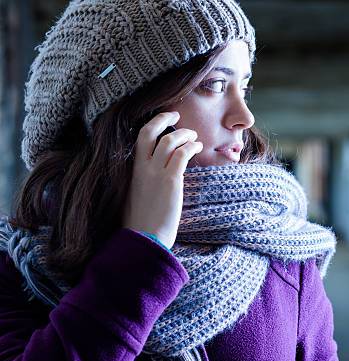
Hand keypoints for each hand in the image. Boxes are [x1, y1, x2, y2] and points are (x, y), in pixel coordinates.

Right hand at [122, 111, 202, 248]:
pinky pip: (182, 154)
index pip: (139, 139)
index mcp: (132, 172)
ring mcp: (154, 173)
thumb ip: (144, 183)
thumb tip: (157, 178)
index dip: (152, 125)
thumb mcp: (137, 198)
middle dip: (163, 119)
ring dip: (184, 134)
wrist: (145, 239)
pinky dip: (191, 146)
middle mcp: (141, 168)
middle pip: (149, 132)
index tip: (163, 120)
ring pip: (169, 140)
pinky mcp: (170, 180)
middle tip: (176, 115)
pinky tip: (198, 148)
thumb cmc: (143, 224)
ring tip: (194, 137)